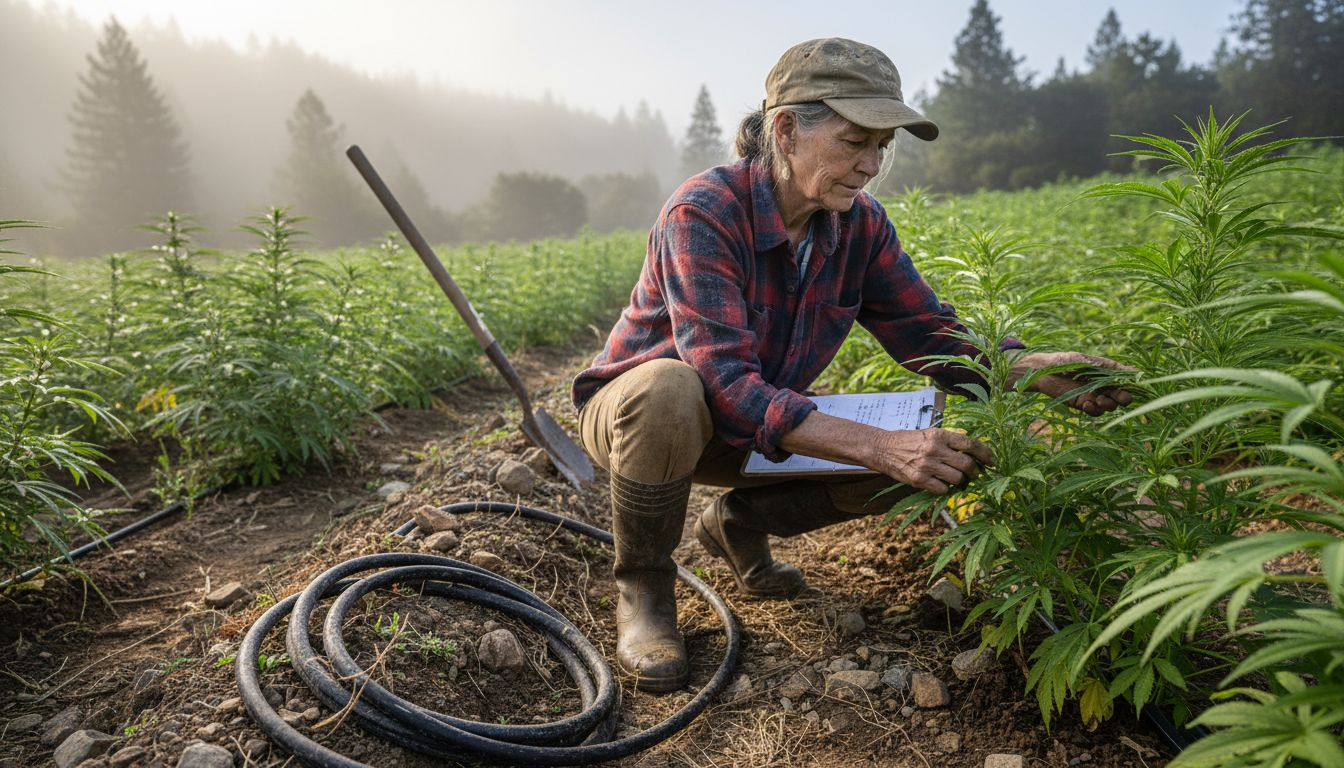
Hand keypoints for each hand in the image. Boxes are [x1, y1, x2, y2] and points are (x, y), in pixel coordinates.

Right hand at [872, 428, 993, 494]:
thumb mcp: (930, 433)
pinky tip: (941, 484)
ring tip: (958, 479)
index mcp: (939, 435)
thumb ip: (949, 440)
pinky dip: (946, 489)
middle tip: (975, 473)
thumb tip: (973, 452)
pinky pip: (943, 489)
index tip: (991, 461)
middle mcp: (934, 449)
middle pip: (967, 464)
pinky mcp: (918, 479)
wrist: (882, 448)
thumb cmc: (909, 440)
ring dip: (961, 481)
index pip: (970, 444)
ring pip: (957, 479)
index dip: (985, 454)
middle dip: (976, 471)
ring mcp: (926, 465)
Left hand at [1008, 351, 1134, 415]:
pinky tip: (1087, 404)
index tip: (1136, 387)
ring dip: (1108, 405)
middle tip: (1120, 398)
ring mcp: (1093, 395)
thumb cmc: (1063, 361)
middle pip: (1122, 396)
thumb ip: (1108, 367)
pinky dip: (1093, 410)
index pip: (1126, 379)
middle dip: (1123, 398)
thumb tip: (1135, 371)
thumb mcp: (1085, 360)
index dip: (1134, 384)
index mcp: (1107, 371)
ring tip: (1098, 399)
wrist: (1041, 372)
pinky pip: (1094, 411)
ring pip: (1110, 406)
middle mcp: (1103, 385)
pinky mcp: (1082, 404)